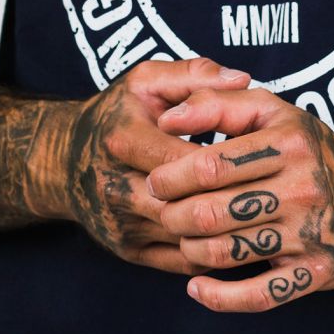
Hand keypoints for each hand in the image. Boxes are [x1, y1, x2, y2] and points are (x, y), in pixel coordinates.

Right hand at [25, 58, 249, 273]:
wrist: (63, 160)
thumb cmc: (116, 114)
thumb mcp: (147, 80)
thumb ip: (195, 74)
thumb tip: (244, 79)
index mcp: (124, 140)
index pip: (187, 159)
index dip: (228, 160)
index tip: (260, 153)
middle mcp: (116, 187)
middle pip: (189, 204)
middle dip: (232, 198)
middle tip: (269, 187)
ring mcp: (121, 225)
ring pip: (189, 237)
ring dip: (227, 227)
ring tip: (261, 209)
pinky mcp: (127, 250)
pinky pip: (181, 260)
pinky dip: (214, 248)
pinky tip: (239, 230)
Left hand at [147, 88, 333, 310]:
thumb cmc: (306, 148)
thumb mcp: (270, 111)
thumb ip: (216, 104)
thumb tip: (165, 120)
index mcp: (289, 142)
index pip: (211, 165)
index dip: (171, 177)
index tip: (156, 181)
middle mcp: (304, 187)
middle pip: (213, 212)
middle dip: (174, 216)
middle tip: (163, 213)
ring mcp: (312, 233)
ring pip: (227, 253)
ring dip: (190, 249)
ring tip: (184, 237)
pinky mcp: (317, 272)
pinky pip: (258, 297)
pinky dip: (218, 297)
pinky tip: (196, 287)